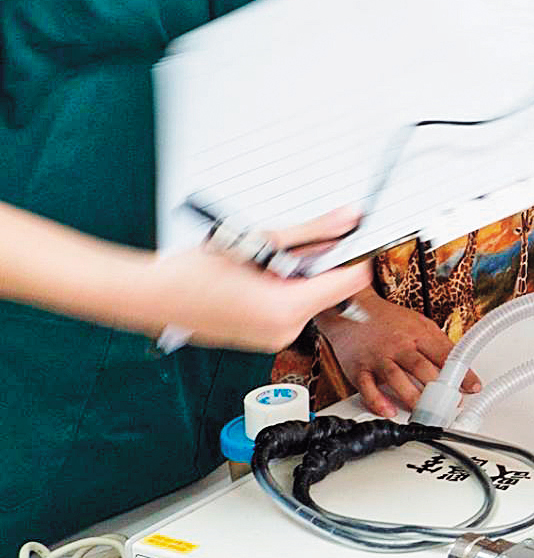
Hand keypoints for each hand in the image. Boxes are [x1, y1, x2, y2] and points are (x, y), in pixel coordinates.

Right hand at [134, 246, 371, 352]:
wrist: (151, 297)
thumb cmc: (193, 272)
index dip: (357, 254)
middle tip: (285, 245)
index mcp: (287, 308)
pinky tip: (254, 277)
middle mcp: (285, 330)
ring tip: (259, 262)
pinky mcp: (263, 339)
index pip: (350, 280)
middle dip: (316, 261)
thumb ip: (313, 230)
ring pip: (309, 296)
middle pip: (328, 287)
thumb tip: (349, 218)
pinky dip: (282, 288)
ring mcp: (273, 338)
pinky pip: (290, 308)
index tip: (357, 236)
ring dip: (296, 273)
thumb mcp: (260, 241)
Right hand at [317, 291, 478, 417]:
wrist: (353, 308)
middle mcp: (399, 345)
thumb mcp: (420, 324)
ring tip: (425, 414)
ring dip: (412, 397)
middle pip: (421, 367)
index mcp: (418, 334)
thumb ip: (438, 344)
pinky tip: (390, 411)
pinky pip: (368, 387)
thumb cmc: (389, 319)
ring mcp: (378, 357)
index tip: (473, 388)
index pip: (444, 355)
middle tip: (449, 406)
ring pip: (397, 378)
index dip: (460, 373)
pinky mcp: (359, 368)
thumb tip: (460, 365)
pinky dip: (378, 401)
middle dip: (438, 388)